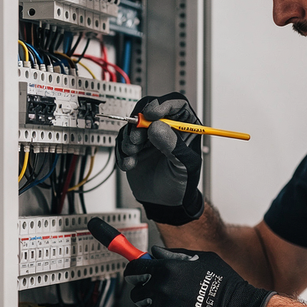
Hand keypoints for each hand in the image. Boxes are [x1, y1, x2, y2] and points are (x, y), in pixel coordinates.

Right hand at [115, 93, 204, 224]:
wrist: (165, 203)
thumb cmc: (181, 184)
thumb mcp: (183, 166)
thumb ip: (172, 145)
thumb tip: (157, 126)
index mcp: (185, 127)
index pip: (176, 104)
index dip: (163, 104)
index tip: (151, 114)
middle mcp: (166, 128)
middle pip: (149, 109)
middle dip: (139, 122)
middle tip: (137, 138)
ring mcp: (149, 136)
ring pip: (133, 124)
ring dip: (129, 140)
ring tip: (133, 155)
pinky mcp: (135, 146)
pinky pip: (122, 140)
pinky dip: (122, 152)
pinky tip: (130, 163)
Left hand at [123, 247, 274, 306]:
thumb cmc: (225, 285)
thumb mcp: (201, 259)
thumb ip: (174, 255)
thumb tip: (156, 253)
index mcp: (166, 270)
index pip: (134, 269)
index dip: (134, 272)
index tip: (135, 275)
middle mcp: (161, 290)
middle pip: (137, 293)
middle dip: (147, 292)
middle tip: (163, 293)